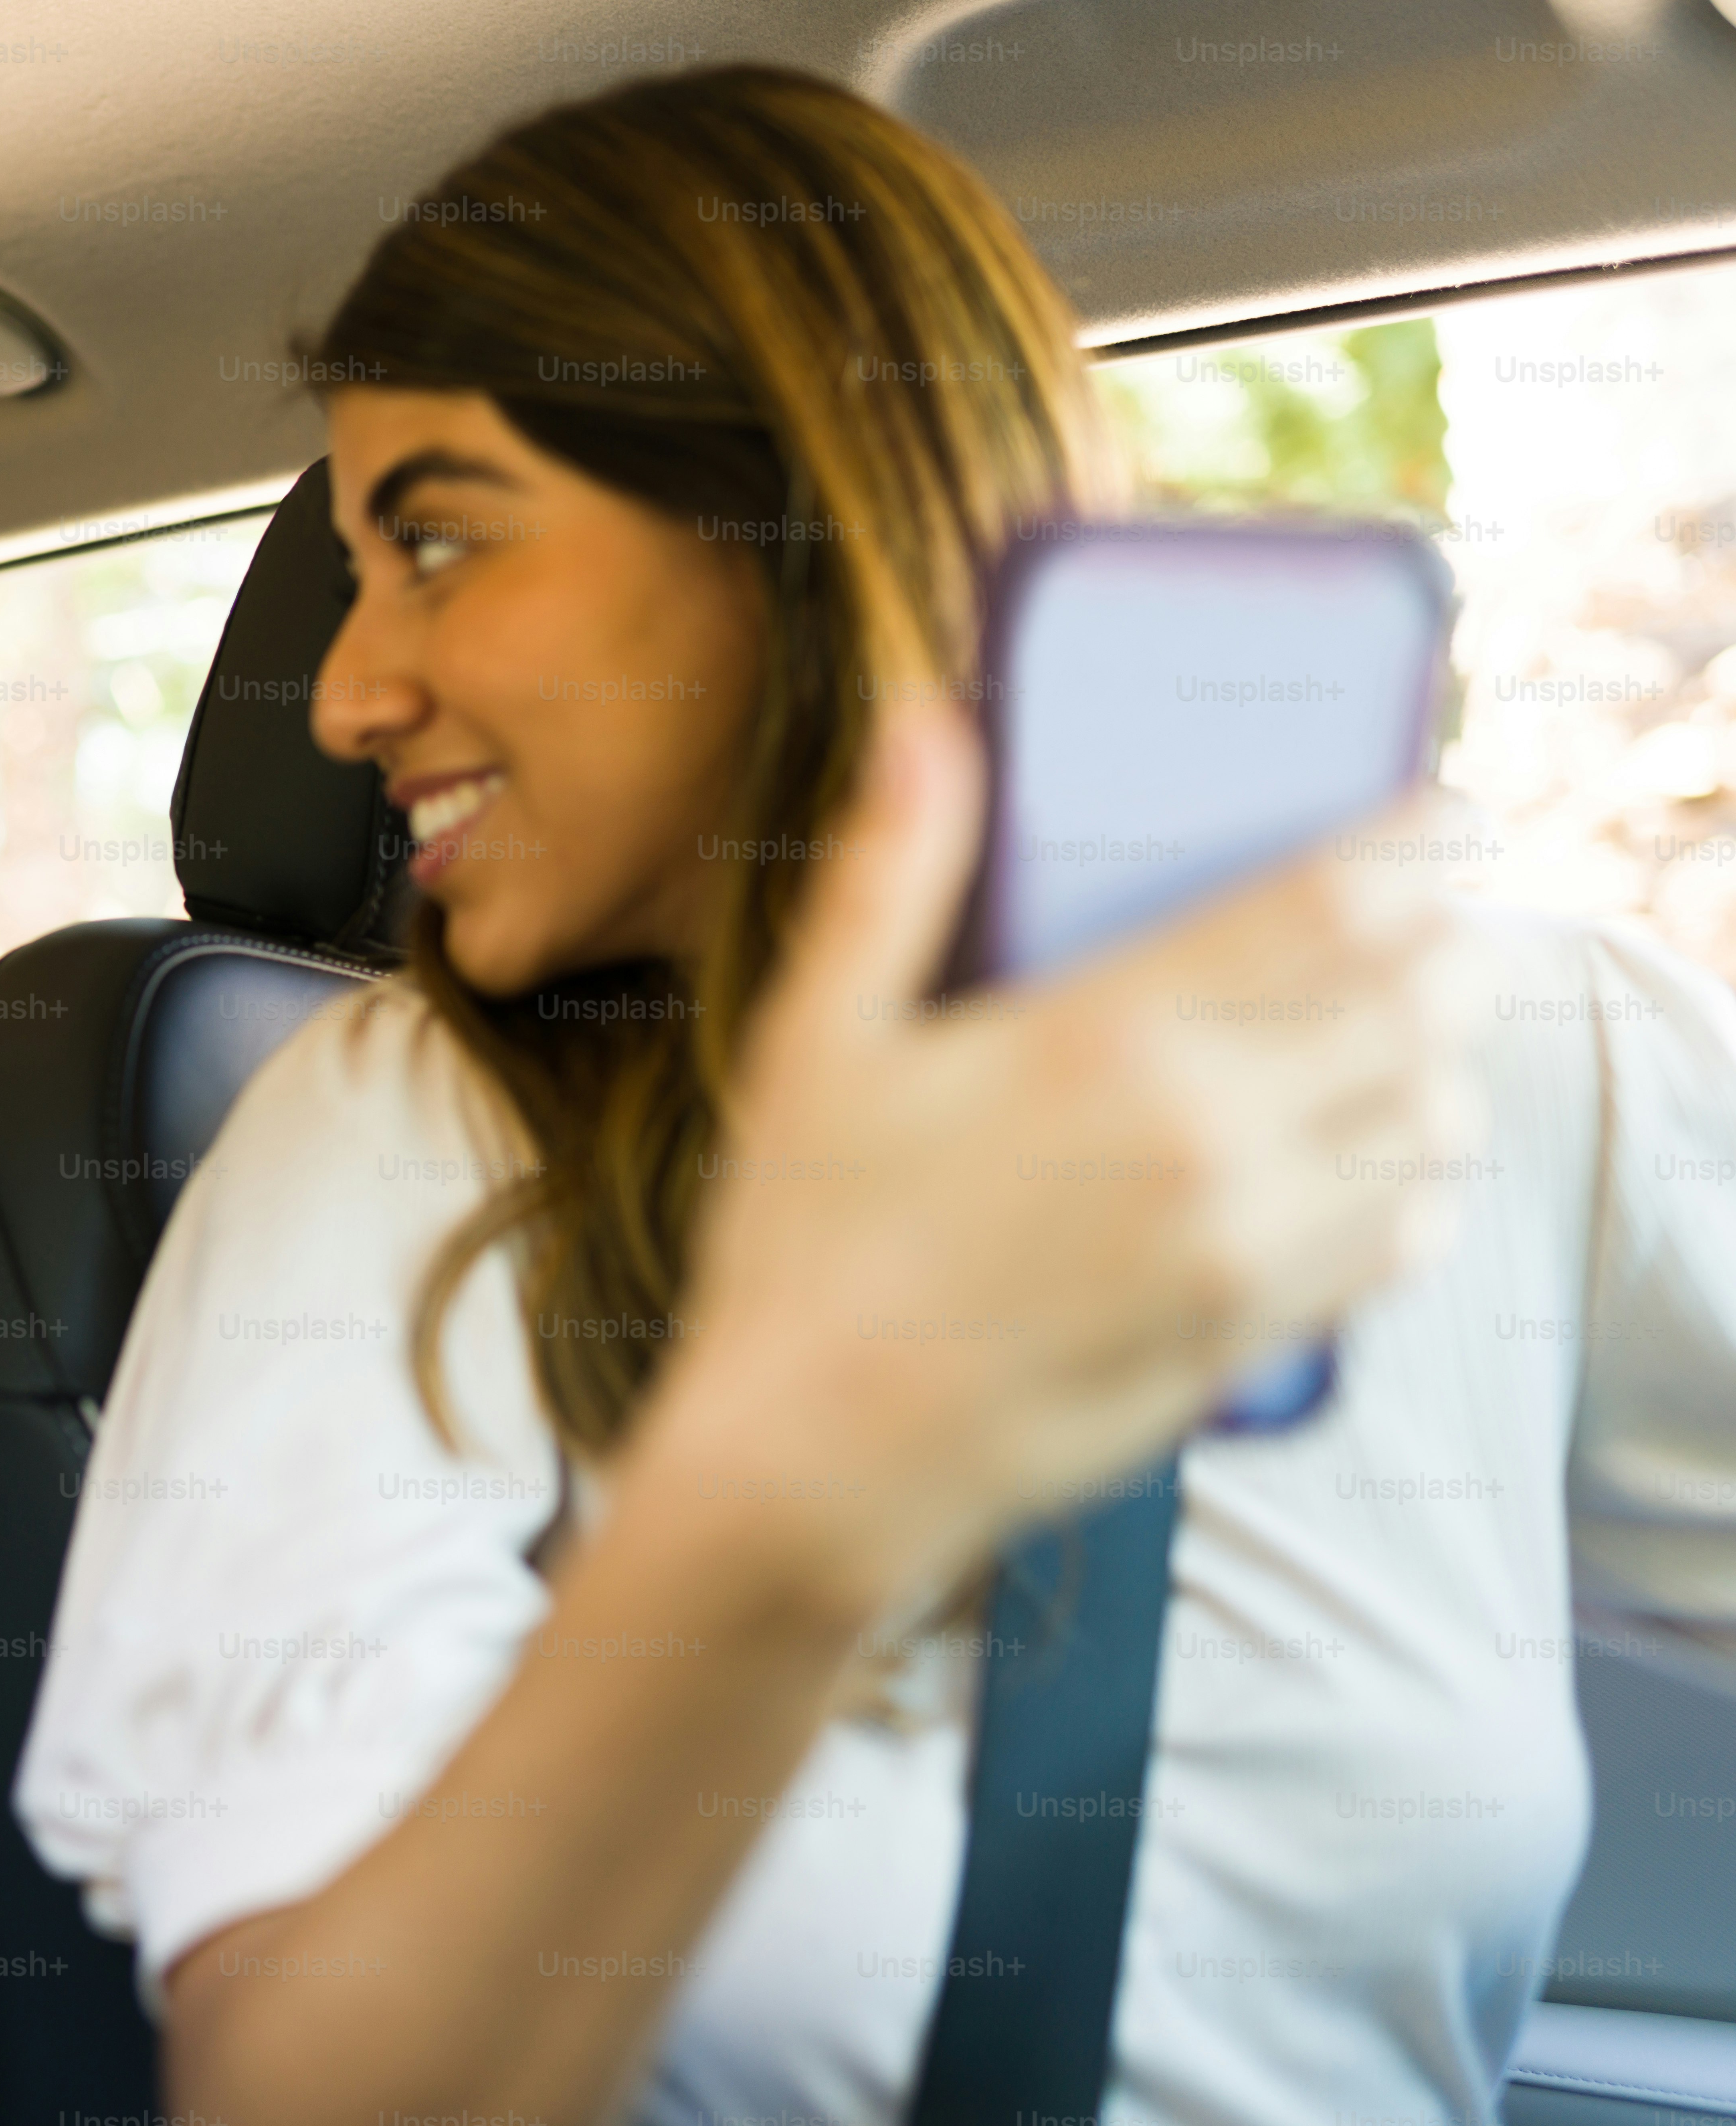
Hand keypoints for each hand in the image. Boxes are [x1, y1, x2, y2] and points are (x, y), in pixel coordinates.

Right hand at [655, 698, 1483, 1600]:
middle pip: (1422, 1002)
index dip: (1419, 842)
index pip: (1343, 903)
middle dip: (1448, 942)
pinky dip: (1419, 1184)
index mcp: (1105, 1038)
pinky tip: (1380, 1160)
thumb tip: (922, 723)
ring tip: (1407, 1033)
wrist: (816, 1460)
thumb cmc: (805, 1245)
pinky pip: (1403, 1240)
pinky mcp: (1253, 1334)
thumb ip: (890, 872)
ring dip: (1440, 1061)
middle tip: (1425, 918)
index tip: (1433, 817)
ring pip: (1433, 1122)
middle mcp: (1206, 1136)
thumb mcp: (818, 1039)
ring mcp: (1243, 1246)